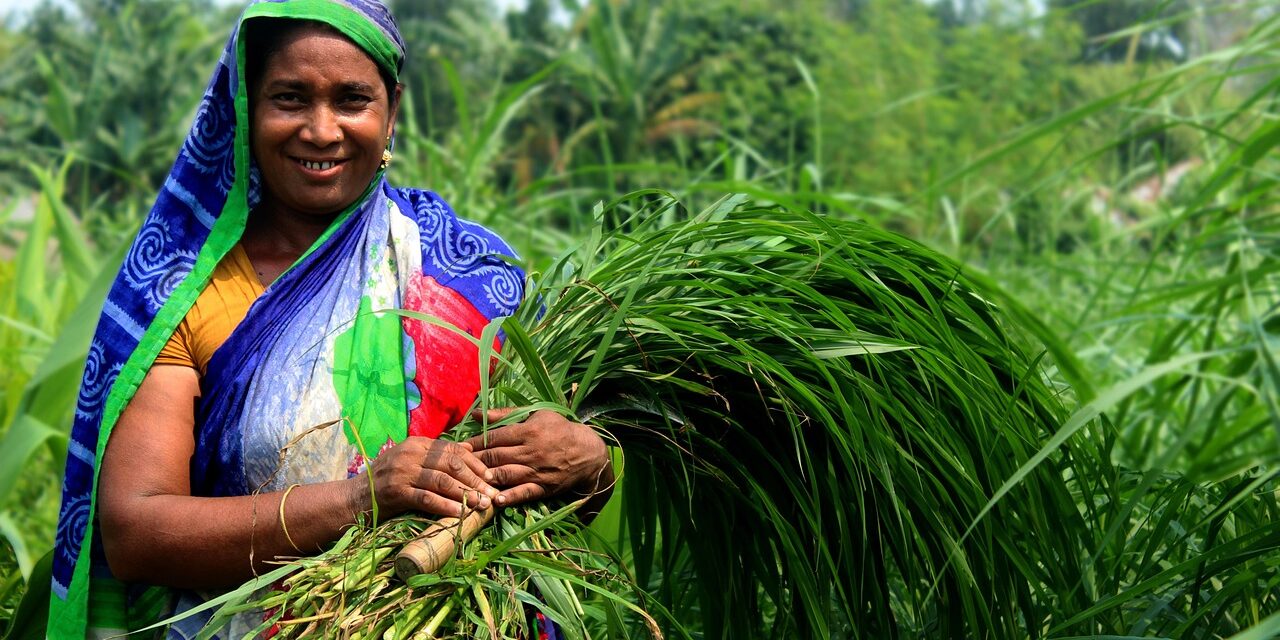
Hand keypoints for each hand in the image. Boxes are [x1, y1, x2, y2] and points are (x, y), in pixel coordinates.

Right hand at [363, 437, 499, 517]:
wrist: (354, 499)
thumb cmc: (387, 482)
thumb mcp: (412, 462)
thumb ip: (436, 456)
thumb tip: (469, 449)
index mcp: (417, 443)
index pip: (453, 450)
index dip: (475, 464)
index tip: (491, 478)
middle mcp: (410, 453)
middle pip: (451, 464)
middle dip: (475, 480)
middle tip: (492, 494)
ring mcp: (402, 472)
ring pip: (442, 480)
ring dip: (466, 494)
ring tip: (482, 505)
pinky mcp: (396, 491)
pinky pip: (426, 498)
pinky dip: (446, 506)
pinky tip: (460, 513)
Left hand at [465, 409, 611, 507]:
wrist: (588, 452)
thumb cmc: (559, 429)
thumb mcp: (536, 414)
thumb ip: (504, 414)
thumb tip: (476, 413)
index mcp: (528, 431)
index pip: (494, 437)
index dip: (474, 443)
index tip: (458, 448)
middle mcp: (531, 451)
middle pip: (496, 456)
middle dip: (474, 461)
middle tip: (456, 465)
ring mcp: (537, 470)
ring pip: (506, 474)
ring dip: (486, 479)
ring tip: (468, 482)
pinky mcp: (544, 487)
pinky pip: (524, 493)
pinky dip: (510, 497)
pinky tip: (495, 500)